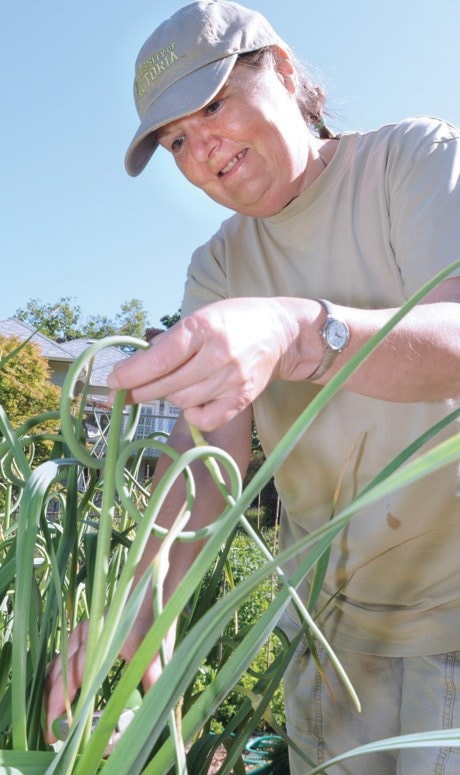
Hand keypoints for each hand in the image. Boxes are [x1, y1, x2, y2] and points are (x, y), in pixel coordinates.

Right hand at [44, 619, 176, 743]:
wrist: (153, 592)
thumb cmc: (154, 620)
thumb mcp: (156, 649)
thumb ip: (152, 675)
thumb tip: (155, 706)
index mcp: (96, 640)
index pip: (69, 679)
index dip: (58, 707)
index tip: (53, 733)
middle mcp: (83, 636)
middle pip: (56, 674)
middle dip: (50, 705)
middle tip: (52, 734)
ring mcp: (82, 634)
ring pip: (56, 667)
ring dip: (52, 693)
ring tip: (55, 721)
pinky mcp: (85, 634)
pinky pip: (64, 658)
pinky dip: (59, 680)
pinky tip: (63, 698)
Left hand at [107, 297, 319, 430]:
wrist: (279, 331)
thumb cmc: (233, 321)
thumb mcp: (200, 318)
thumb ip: (169, 342)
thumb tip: (133, 367)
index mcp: (204, 327)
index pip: (160, 358)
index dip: (132, 373)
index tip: (114, 381)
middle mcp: (220, 353)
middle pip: (168, 384)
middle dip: (142, 390)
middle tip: (129, 392)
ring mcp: (233, 378)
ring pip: (184, 401)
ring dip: (169, 397)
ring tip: (171, 386)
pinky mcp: (244, 397)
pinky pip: (207, 418)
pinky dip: (193, 415)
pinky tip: (191, 404)